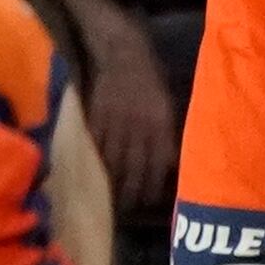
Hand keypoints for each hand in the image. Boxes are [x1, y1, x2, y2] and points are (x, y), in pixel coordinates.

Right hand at [85, 19, 177, 202]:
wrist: (122, 53)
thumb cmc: (150, 80)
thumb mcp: (168, 105)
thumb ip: (166, 134)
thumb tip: (168, 163)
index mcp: (160, 123)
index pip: (157, 163)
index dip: (153, 185)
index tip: (149, 203)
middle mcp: (138, 126)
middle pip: (134, 166)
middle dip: (132, 190)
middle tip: (128, 210)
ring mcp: (115, 123)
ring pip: (113, 160)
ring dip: (112, 183)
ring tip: (111, 201)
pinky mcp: (96, 118)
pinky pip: (96, 147)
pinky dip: (96, 163)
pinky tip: (95, 177)